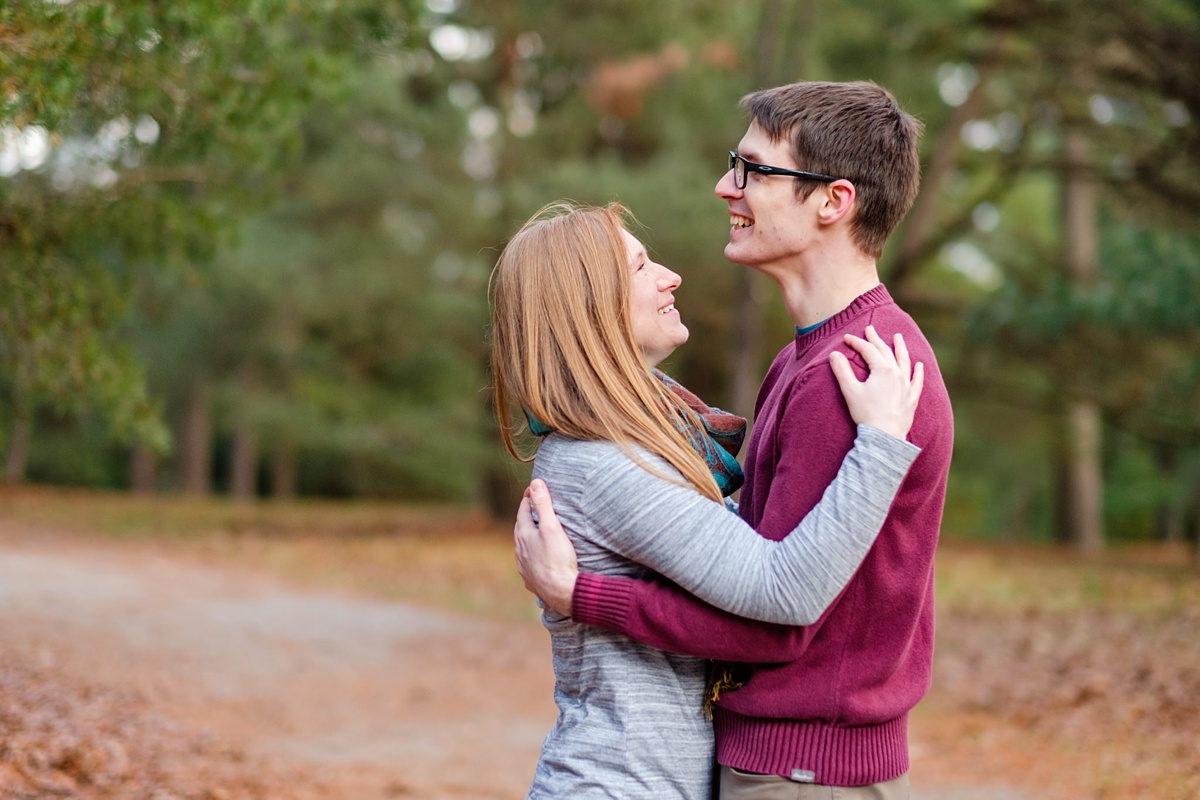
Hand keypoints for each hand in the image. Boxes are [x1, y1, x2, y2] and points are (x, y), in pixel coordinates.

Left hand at [513, 479, 578, 616]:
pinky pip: (528, 563)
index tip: (533, 489)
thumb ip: (543, 505)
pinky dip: (531, 555)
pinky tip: (536, 557)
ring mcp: (524, 566)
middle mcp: (520, 550)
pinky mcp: (531, 579)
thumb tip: (535, 482)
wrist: (561, 591)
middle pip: (520, 528)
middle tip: (532, 506)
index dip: (528, 498)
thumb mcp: (552, 527)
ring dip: (527, 536)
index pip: (523, 511)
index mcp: (524, 535)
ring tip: (534, 531)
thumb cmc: (557, 559)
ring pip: (522, 546)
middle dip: (526, 516)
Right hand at [829, 325, 923, 439]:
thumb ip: (842, 371)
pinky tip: (919, 365)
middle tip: (870, 329)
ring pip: (904, 361)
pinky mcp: (912, 398)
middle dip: (876, 339)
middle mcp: (897, 374)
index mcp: (882, 370)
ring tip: (898, 337)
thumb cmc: (866, 414)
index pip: (868, 350)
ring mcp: (906, 385)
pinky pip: (917, 381)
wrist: (884, 436)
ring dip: (900, 348)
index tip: (847, 338)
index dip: (856, 342)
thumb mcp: (850, 391)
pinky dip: (918, 371)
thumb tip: (834, 354)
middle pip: (886, 351)